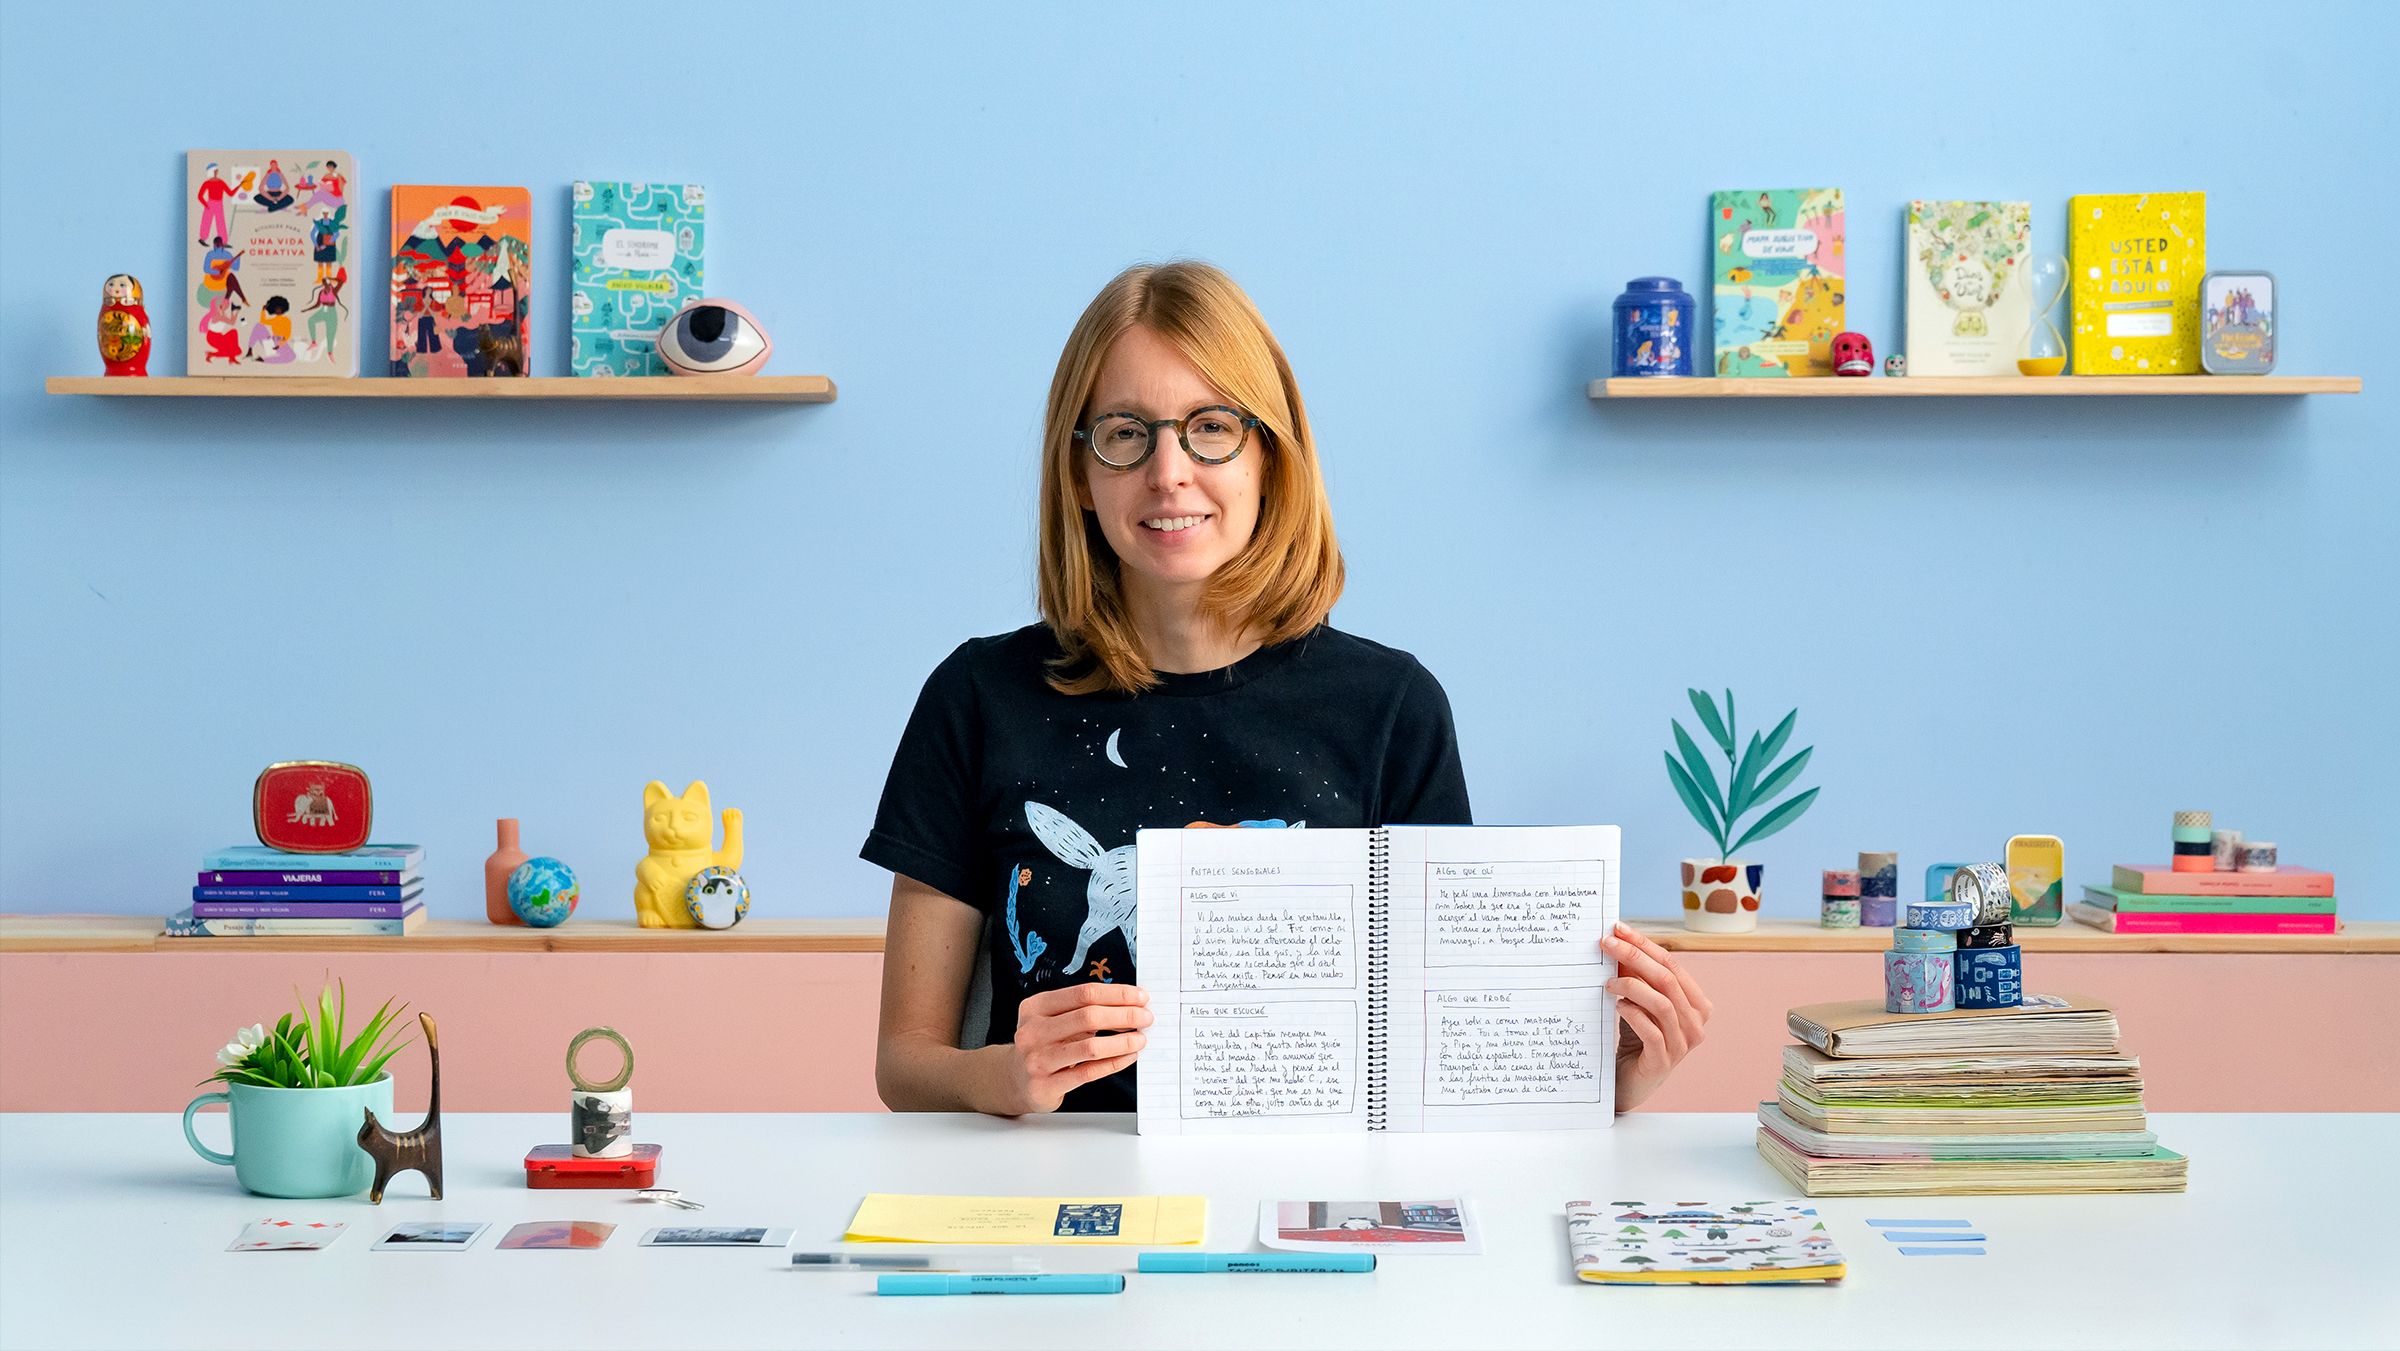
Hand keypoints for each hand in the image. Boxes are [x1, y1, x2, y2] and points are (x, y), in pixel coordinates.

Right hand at [993, 983, 1151, 1114]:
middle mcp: (1032, 1031)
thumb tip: (1130, 1003)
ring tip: (1140, 1038)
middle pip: (1088, 1016)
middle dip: (1124, 1015)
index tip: (1140, 996)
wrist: (1014, 1080)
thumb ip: (1082, 1010)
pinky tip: (1128, 1056)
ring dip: (1122, 1041)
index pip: (1083, 993)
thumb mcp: (1052, 1020)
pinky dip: (1114, 1062)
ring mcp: (1037, 1059)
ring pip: (1090, 1046)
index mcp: (1035, 1007)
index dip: (1116, 994)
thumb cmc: (1043, 1045)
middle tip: (1146, 1017)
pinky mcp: (1046, 1085)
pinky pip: (1089, 1072)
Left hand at [1601, 923, 1712, 1112]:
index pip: (1672, 964)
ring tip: (1608, 982)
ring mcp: (1682, 1044)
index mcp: (1697, 1004)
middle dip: (1635, 957)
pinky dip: (1633, 1014)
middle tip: (1606, 944)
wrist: (1630, 1082)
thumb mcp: (1639, 1002)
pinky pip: (1652, 1032)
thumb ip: (1636, 977)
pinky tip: (1617, 1006)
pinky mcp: (1664, 1061)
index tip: (1618, 928)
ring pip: (1663, 1004)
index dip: (1644, 944)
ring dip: (1632, 986)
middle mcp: (1696, 1023)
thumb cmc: (1636, 1039)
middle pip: (1667, 980)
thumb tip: (1617, 941)